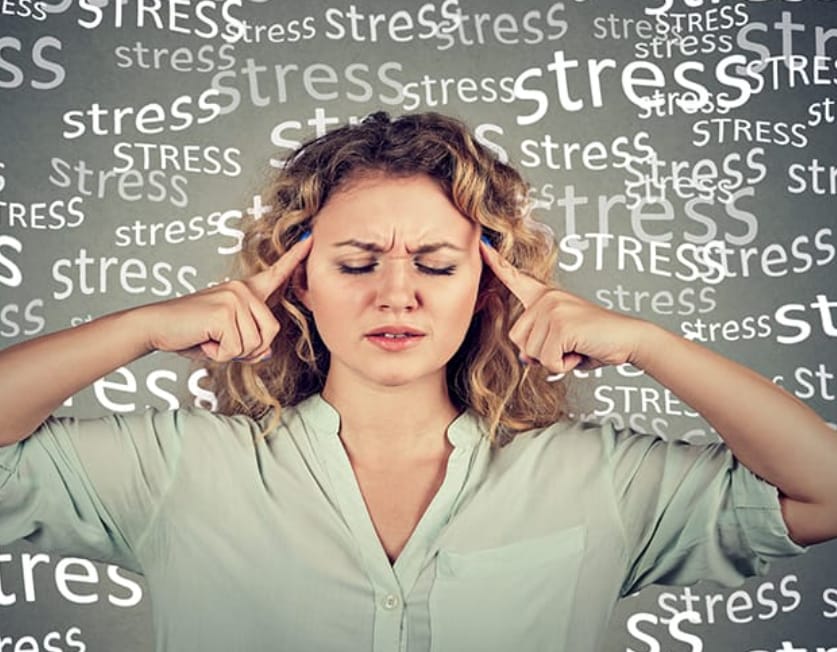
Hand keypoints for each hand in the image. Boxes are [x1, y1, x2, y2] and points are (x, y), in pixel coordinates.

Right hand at [143, 234, 312, 362]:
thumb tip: (267, 351)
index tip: (311, 238)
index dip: (295, 258)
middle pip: (270, 333)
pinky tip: (205, 340)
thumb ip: (251, 341)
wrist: (155, 326)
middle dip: (248, 349)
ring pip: (254, 344)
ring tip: (210, 338)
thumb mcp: (227, 337)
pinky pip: (236, 349)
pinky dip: (219, 354)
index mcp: (245, 291)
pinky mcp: (225, 311)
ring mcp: (235, 298)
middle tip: (221, 342)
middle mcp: (243, 290)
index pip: (276, 273)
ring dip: (231, 352)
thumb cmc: (191, 332)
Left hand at [479, 239, 648, 373]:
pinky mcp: (560, 325)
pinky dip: (563, 365)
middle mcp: (546, 299)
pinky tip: (578, 352)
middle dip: (540, 353)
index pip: (515, 278)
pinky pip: (547, 360)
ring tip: (575, 347)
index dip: (496, 263)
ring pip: (531, 352)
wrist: (628, 339)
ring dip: (554, 360)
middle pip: (518, 339)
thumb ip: (539, 345)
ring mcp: (552, 309)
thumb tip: (526, 357)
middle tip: (568, 346)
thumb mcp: (561, 342)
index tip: (481, 246)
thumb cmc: (596, 340)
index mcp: (545, 297)